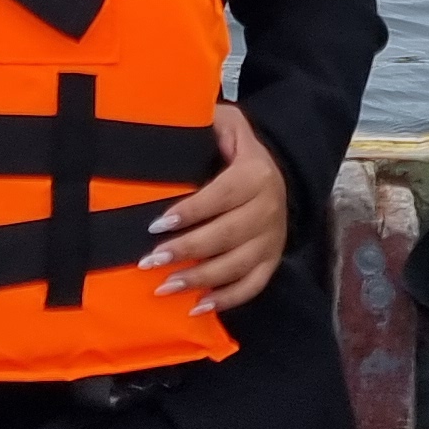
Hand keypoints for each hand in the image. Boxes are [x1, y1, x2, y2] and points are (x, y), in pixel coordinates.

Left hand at [146, 104, 287, 313]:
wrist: (279, 172)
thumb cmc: (237, 150)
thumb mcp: (227, 124)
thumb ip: (208, 122)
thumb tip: (175, 122)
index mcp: (256, 175)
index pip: (220, 196)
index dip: (189, 211)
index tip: (156, 223)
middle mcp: (269, 209)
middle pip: (226, 235)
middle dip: (186, 250)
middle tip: (150, 260)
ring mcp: (273, 240)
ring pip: (236, 266)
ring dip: (200, 280)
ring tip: (165, 286)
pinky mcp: (272, 262)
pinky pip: (252, 286)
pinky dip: (226, 300)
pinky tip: (197, 307)